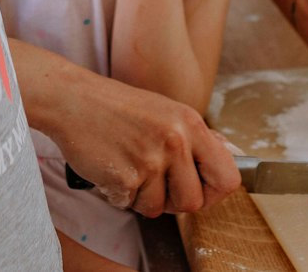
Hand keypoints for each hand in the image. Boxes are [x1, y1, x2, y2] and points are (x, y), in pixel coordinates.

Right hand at [42, 67, 240, 216]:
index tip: (200, 189)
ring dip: (144, 197)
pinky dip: (120, 194)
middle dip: (175, 201)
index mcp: (190, 124)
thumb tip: (234, 156)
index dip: (215, 191)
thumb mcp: (168, 112)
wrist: (73, 100)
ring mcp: (149, 160)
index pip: (228, 177)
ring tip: (130, 169)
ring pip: (159, 208)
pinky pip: (130, 205)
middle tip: (157, 183)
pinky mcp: (124, 177)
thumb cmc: (119, 107)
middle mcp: (175, 141)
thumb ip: (199, 138)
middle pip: (194, 202)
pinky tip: (112, 168)